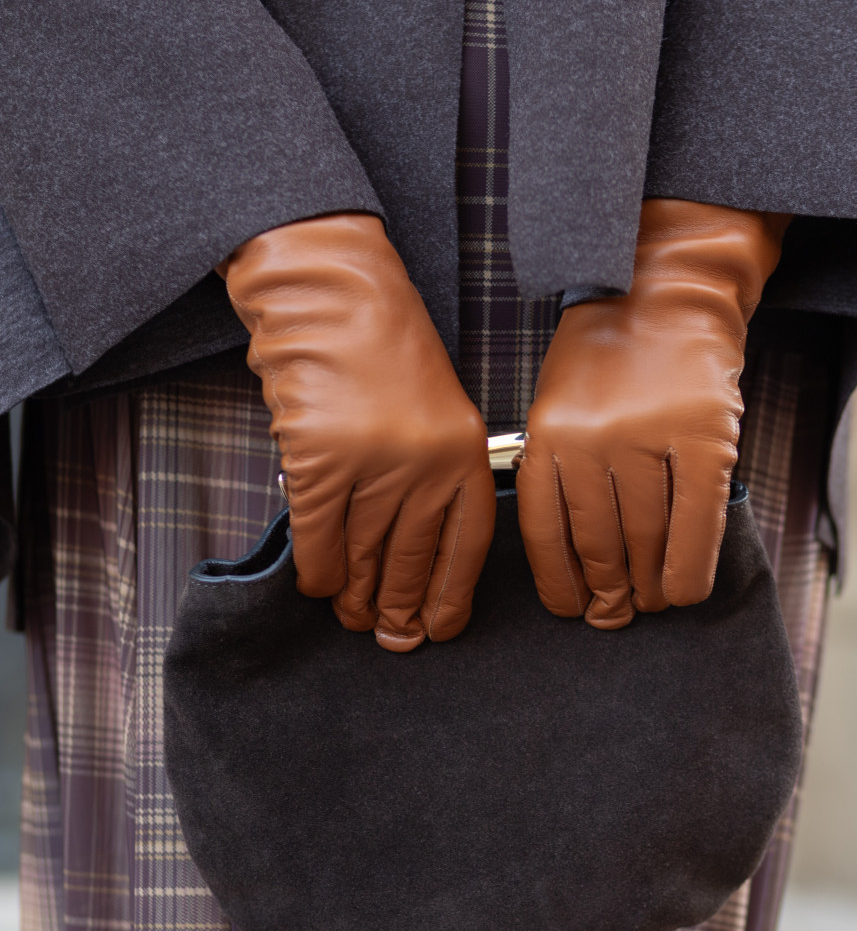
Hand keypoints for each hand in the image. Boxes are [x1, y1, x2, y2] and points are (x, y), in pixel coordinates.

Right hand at [221, 213, 494, 651]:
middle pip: (412, 559)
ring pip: (364, 555)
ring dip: (357, 595)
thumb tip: (405, 552)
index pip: (466, 546)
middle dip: (399, 607)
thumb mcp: (434, 411)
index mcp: (464, 452)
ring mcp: (373, 465)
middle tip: (389, 637)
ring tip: (352, 616)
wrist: (332, 294)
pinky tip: (318, 585)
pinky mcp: (320, 460)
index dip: (449, 595)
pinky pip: (318, 536)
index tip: (438, 629)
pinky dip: (316, 567)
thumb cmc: (380, 350)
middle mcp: (426, 465)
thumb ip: (431, 476)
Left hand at [516, 198, 788, 628]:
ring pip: (647, 540)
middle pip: (600, 544)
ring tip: (653, 602)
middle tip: (619, 613)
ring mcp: (648, 438)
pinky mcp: (704, 438)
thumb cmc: (608, 358)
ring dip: (650, 586)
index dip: (561, 583)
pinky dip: (692, 568)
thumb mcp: (558, 408)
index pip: (548, 533)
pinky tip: (686, 592)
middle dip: (611, 592)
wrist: (665, 291)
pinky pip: (697, 523)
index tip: (573, 610)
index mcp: (546, 436)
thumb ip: (560, 474)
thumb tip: (581, 568)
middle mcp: (590, 440)